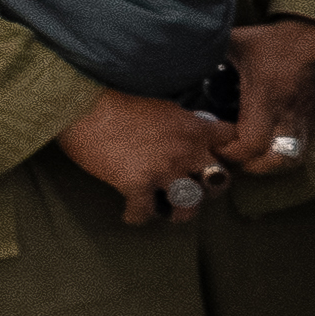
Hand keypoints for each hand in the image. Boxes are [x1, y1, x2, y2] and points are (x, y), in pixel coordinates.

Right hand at [55, 81, 237, 224]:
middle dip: (209, 188)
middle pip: (220, 181)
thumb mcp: (163, 106)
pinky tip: (131, 213)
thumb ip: (182, 124)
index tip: (217, 159)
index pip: (232, 141)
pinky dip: (138, 216)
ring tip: (168, 209)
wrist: (82, 103)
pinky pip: (146, 213)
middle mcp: (185, 151)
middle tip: (194, 188)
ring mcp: (163, 170)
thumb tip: (189, 135)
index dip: (229, 152)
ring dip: (180, 210)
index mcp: (194, 128)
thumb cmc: (117, 99)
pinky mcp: (136, 184)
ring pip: (191, 205)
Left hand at [215, 18, 314, 176]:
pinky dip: (285, 156)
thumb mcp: (238, 43)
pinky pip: (303, 151)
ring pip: (291, 161)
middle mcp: (287, 115)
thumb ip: (210, 52)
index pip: (250, 143)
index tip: (215, 144)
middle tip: (232, 155)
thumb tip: (182, 57)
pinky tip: (271, 147)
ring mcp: (305, 121)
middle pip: (273, 161)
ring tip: (251, 156)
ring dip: (269, 164)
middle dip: (250, 165)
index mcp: (266, 98)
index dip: (230, 152)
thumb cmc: (274, 42)